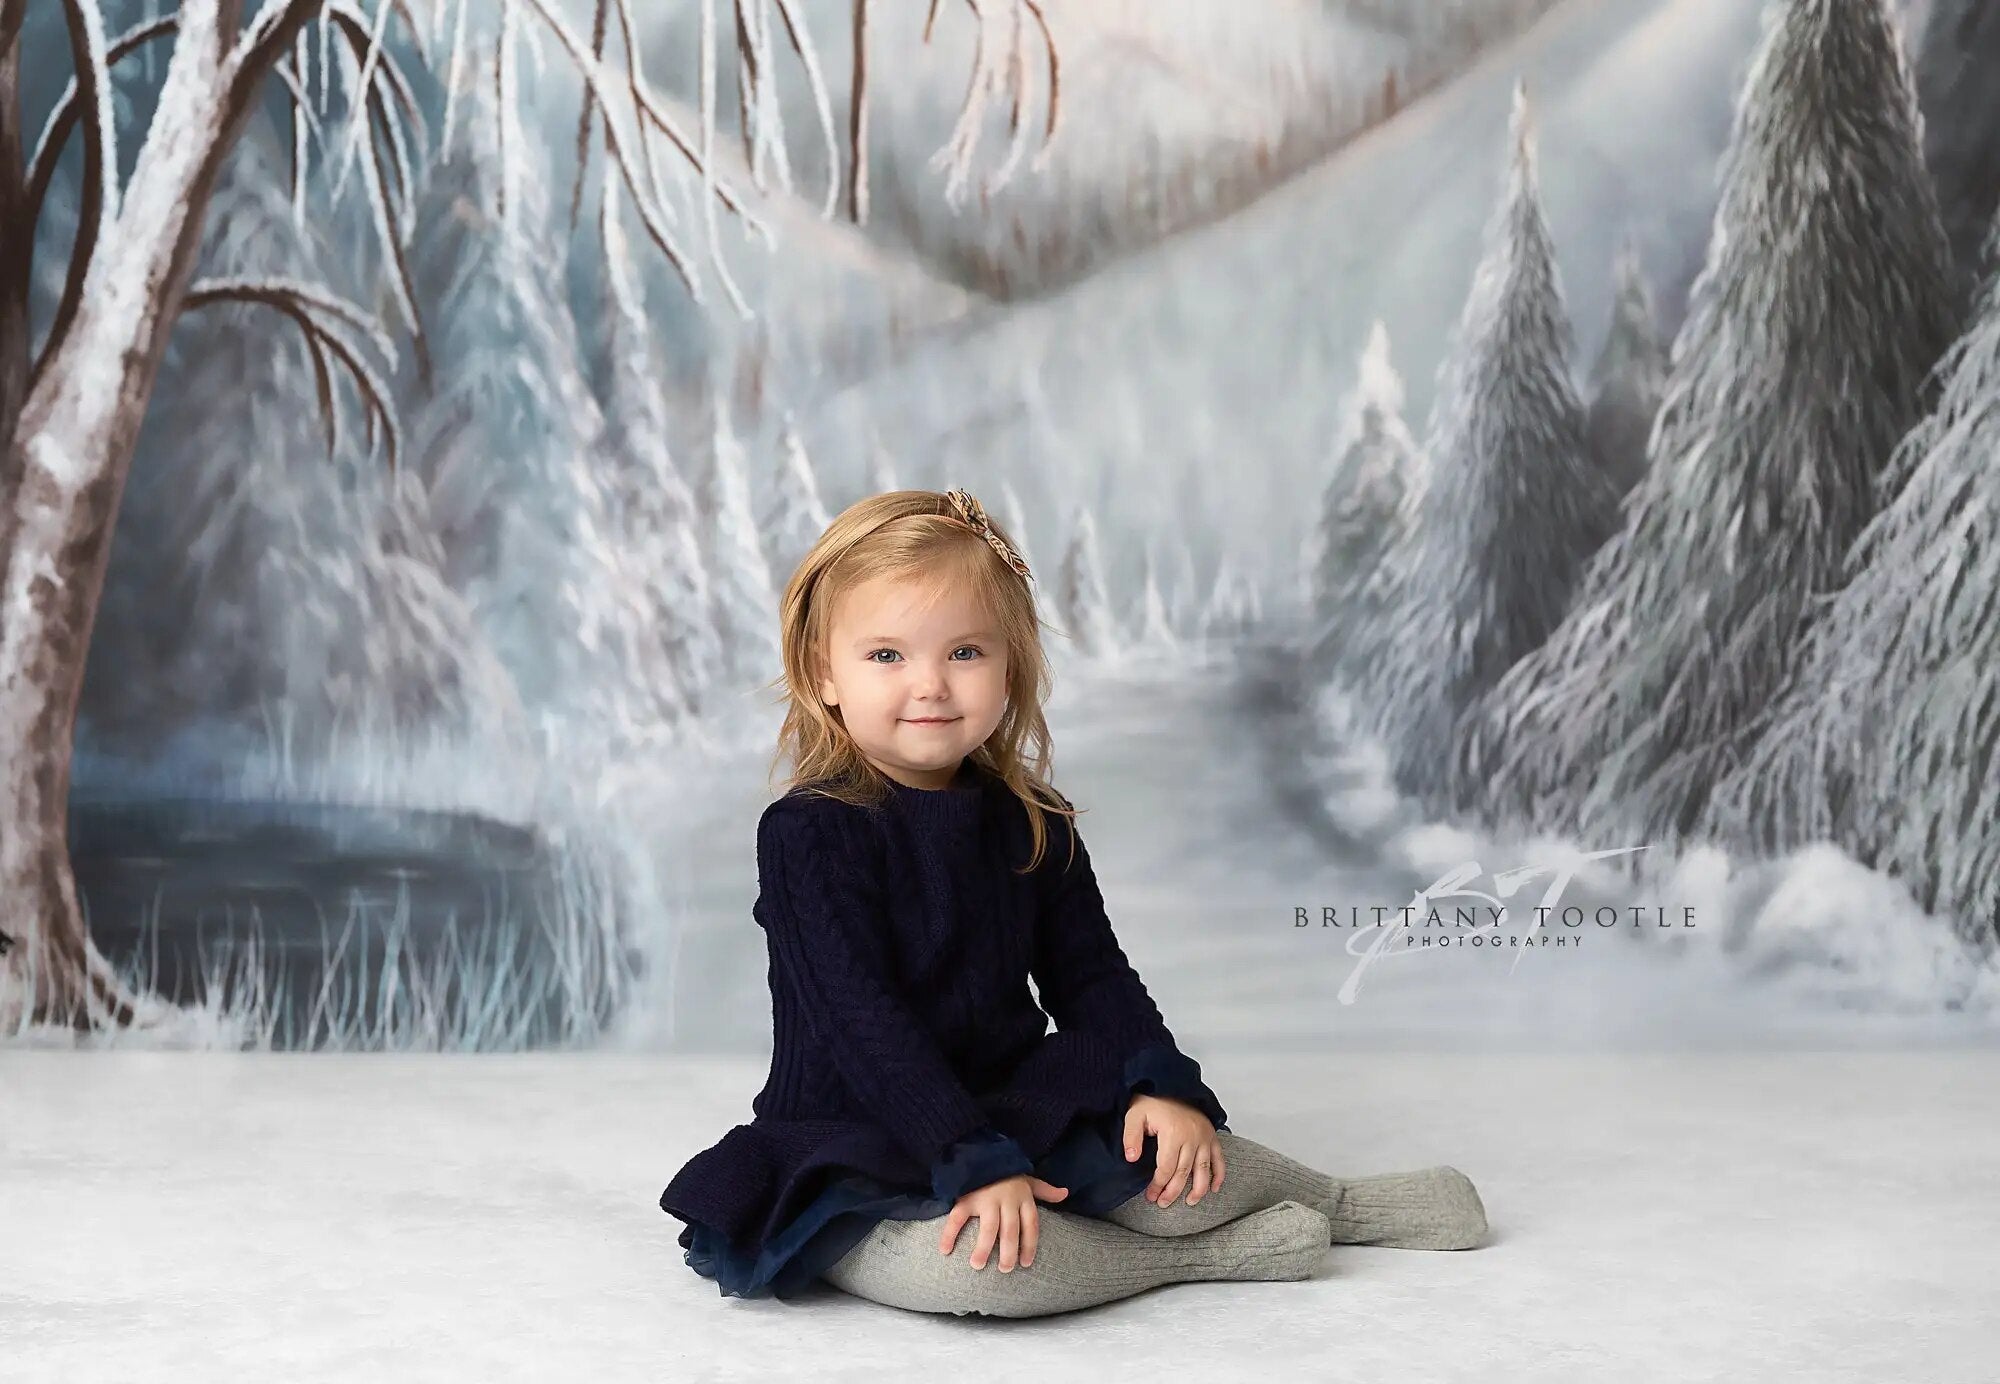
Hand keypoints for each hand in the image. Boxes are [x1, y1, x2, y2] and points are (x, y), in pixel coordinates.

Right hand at [939, 1173, 1068, 1270]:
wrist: (981, 1150)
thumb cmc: (1006, 1171)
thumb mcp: (1027, 1179)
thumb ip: (1044, 1190)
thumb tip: (1065, 1193)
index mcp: (1022, 1197)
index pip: (1031, 1225)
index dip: (1029, 1245)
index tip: (1025, 1263)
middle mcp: (1006, 1200)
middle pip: (1011, 1231)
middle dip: (1008, 1252)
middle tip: (1005, 1270)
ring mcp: (986, 1199)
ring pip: (989, 1228)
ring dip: (984, 1248)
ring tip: (978, 1265)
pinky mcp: (967, 1197)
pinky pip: (958, 1218)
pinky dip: (950, 1234)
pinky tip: (945, 1250)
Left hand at [1125, 1094, 1225, 1206]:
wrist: (1171, 1083)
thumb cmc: (1151, 1102)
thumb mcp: (1134, 1115)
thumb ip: (1131, 1137)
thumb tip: (1132, 1158)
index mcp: (1172, 1133)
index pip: (1166, 1168)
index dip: (1158, 1185)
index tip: (1151, 1196)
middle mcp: (1191, 1137)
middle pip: (1184, 1173)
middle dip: (1173, 1192)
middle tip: (1163, 1203)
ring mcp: (1204, 1137)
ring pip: (1203, 1170)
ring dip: (1198, 1189)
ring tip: (1189, 1202)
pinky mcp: (1212, 1136)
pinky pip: (1219, 1159)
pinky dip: (1219, 1175)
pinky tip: (1214, 1189)